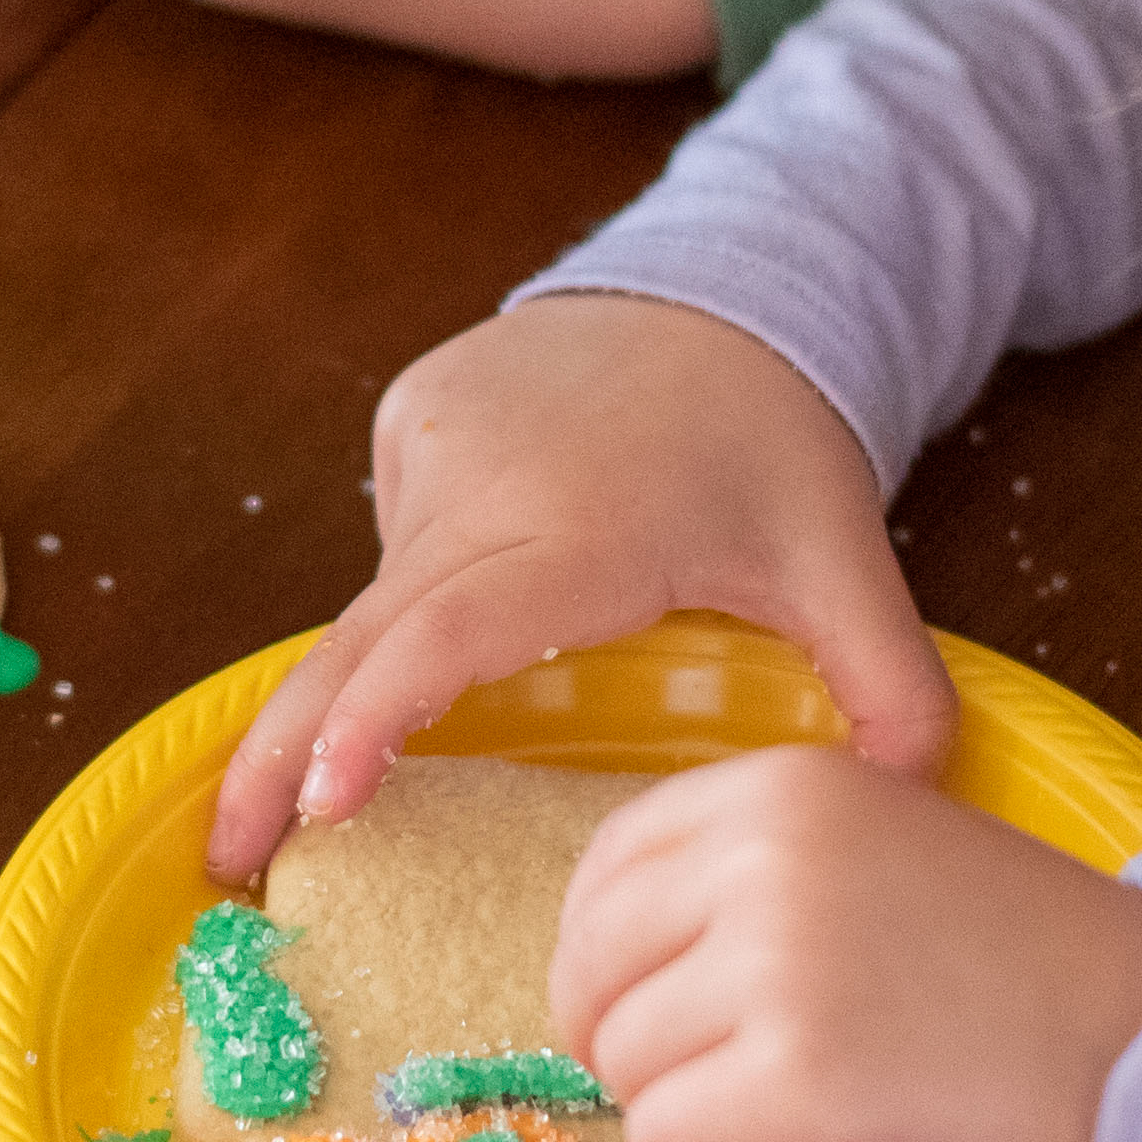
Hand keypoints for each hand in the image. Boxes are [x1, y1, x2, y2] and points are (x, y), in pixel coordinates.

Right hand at [208, 295, 950, 879]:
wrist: (723, 282)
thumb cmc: (774, 437)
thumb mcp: (848, 560)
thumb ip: (889, 689)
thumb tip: (914, 804)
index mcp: (585, 531)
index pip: (456, 630)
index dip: (383, 715)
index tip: (322, 797)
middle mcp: (486, 489)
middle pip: (361, 640)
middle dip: (282, 753)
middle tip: (228, 859)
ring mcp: (433, 448)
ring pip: (375, 601)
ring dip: (345, 695)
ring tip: (305, 798)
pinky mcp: (410, 423)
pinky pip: (396, 545)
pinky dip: (402, 608)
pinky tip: (453, 626)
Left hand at [549, 748, 1141, 1141]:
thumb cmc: (1020, 963)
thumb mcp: (879, 848)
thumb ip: (752, 873)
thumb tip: (610, 962)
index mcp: (780, 785)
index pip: (608, 868)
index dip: (603, 953)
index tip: (641, 1001)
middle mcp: (763, 857)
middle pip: (594, 970)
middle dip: (629, 1038)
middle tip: (711, 1077)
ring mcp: (775, 967)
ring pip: (627, 1064)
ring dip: (689, 1103)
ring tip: (801, 1098)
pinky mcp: (794, 1081)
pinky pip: (669, 1140)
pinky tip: (803, 1141)